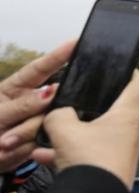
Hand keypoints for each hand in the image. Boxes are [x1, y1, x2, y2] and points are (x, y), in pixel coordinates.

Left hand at [0, 39, 74, 171]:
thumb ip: (23, 105)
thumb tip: (52, 91)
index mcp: (16, 89)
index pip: (39, 69)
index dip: (58, 55)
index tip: (76, 42)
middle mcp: (32, 102)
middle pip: (49, 102)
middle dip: (29, 120)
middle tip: (7, 138)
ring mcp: (39, 121)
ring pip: (49, 123)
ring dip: (23, 137)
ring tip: (4, 145)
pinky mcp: (44, 139)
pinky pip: (49, 140)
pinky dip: (29, 147)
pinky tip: (13, 150)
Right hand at [32, 69, 138, 187]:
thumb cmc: (90, 161)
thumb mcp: (65, 130)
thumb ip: (59, 114)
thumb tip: (60, 113)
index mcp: (127, 115)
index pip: (138, 84)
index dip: (129, 72)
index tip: (116, 68)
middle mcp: (131, 131)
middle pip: (112, 110)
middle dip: (88, 109)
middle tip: (71, 106)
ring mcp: (124, 151)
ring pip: (96, 135)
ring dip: (73, 135)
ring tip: (48, 139)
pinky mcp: (113, 169)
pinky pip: (91, 154)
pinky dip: (72, 154)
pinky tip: (45, 158)